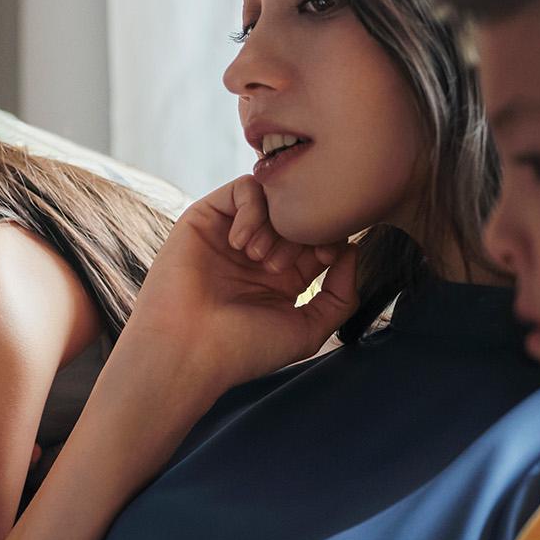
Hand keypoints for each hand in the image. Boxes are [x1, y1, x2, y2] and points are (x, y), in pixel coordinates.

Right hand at [126, 175, 358, 391]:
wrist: (187, 350)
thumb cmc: (242, 349)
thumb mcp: (308, 331)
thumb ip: (342, 295)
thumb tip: (352, 251)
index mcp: (283, 278)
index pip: (320, 237)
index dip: (331, 238)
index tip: (326, 259)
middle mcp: (258, 252)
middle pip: (301, 215)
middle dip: (303, 233)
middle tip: (283, 266)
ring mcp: (232, 233)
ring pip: (274, 198)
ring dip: (276, 223)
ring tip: (258, 258)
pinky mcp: (205, 217)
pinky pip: (243, 189)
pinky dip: (252, 209)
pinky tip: (241, 243)